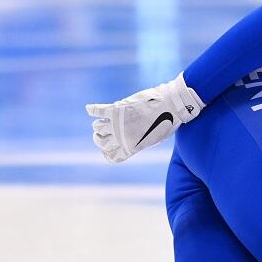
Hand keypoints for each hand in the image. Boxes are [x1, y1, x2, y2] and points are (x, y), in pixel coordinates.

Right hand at [86, 73, 204, 162]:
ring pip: (98, 128)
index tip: (106, 148)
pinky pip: (98, 111)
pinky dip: (92, 109)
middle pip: (101, 143)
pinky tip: (89, 108)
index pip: (111, 157)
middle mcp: (122, 138)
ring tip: (102, 120)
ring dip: (98, 125)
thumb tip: (133, 138)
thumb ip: (140, 140)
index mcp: (132, 147)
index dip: (106, 153)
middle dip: (98, 138)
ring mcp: (118, 124)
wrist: (171, 105)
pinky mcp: (117, 109)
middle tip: (100, 133)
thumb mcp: (154, 138)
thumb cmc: (167, 122)